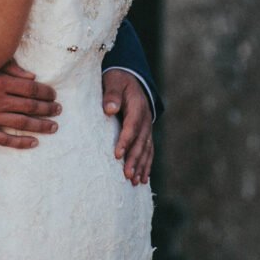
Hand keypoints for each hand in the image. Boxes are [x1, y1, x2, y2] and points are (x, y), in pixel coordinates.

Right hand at [0, 60, 60, 149]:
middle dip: (47, 108)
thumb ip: (8, 68)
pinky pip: (5, 139)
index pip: (30, 88)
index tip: (54, 94)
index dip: (45, 92)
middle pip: (30, 106)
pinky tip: (33, 143)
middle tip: (58, 110)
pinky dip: (20, 142)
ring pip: (22, 123)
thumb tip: (31, 76)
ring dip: (40, 125)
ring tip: (53, 126)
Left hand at [102, 69, 153, 184]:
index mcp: (137, 106)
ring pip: (146, 149)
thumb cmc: (118, 81)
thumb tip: (110, 109)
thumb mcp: (114, 82)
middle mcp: (145, 119)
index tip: (117, 155)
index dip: (125, 141)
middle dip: (135, 159)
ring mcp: (147, 127)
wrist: (131, 77)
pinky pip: (149, 150)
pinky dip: (147, 164)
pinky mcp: (146, 132)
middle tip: (128, 175)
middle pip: (141, 142)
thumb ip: (111, 94)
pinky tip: (144, 178)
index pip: (131, 126)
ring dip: (142, 165)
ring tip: (135, 181)